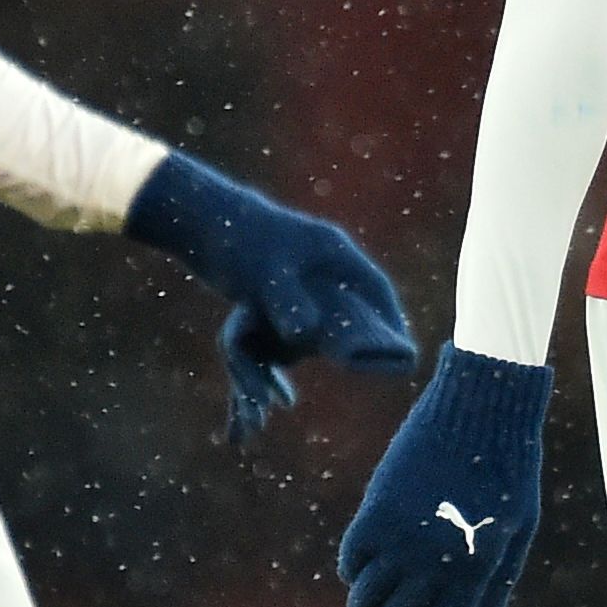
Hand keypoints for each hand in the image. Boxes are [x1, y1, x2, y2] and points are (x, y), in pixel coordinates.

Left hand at [124, 151, 418, 440]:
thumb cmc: (240, 239)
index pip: (374, 289)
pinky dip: (286, 355)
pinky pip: (291, 331)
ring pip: (319, 324)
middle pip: (352, 308)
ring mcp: (300, 282)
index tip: (403, 351)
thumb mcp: (264, 272)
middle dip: (361, 341)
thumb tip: (304, 334)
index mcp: (332, 253)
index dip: (391, 320)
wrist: (202, 223)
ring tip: (320, 383)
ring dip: (320, 352)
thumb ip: (286, 301)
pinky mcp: (277, 296)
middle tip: (379, 370)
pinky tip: (280, 380)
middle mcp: (321, 269)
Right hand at [338, 345, 552, 606]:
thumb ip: (500, 576)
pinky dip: (352, 570)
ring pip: (366, 595)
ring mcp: (402, 537)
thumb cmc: (509, 467)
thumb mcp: (518, 526)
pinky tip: (357, 571)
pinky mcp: (376, 509)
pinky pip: (352, 555)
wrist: (480, 409)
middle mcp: (433, 562)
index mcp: (473, 570)